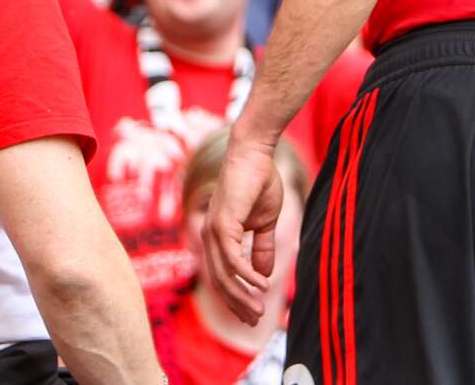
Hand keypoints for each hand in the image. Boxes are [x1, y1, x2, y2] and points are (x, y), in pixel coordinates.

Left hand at [203, 131, 285, 325]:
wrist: (256, 154)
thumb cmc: (260, 182)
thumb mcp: (264, 222)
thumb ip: (262, 248)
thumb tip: (264, 275)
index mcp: (218, 237)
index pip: (223, 276)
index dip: (236, 297)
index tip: (252, 314)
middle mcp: (210, 237)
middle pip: (220, 281)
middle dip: (238, 304)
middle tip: (255, 320)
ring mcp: (213, 231)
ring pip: (224, 275)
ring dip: (242, 295)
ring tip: (259, 309)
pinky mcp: (222, 224)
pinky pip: (232, 259)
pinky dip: (246, 275)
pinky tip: (261, 285)